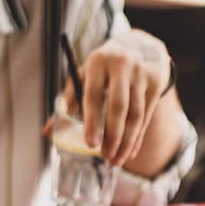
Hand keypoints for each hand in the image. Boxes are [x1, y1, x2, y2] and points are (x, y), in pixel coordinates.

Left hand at [78, 29, 172, 165]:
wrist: (140, 45)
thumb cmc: (104, 68)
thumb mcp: (85, 76)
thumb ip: (69, 101)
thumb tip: (47, 132)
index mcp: (98, 63)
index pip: (94, 95)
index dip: (92, 122)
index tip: (90, 144)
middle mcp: (121, 65)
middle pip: (118, 107)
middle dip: (112, 136)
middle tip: (105, 157)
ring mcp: (141, 73)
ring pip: (135, 115)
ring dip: (126, 142)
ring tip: (117, 160)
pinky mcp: (156, 82)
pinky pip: (146, 116)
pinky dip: (137, 138)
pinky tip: (130, 152)